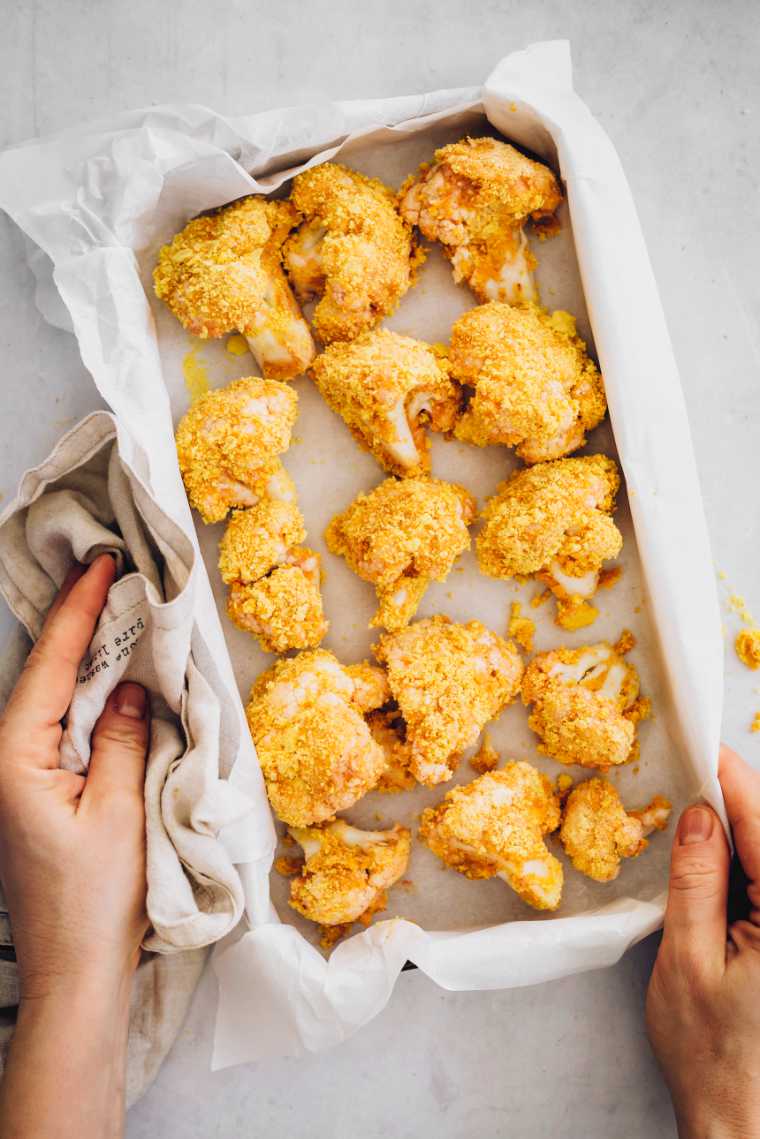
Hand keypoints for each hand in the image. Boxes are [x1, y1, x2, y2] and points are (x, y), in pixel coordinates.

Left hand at [0, 555, 148, 999]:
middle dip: (73, 622)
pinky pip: (59, 728)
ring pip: (49, 699)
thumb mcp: (119, 810)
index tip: (100, 566)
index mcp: (15, 760)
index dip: (77, 612)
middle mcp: (6, 762)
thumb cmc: (96, 899)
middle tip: (105, 571)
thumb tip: (129, 687)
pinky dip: (83, 696)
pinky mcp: (35, 793)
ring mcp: (18, 779)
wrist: (75, 970)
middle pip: (41, 676)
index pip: (50, 668)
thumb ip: (123, 739)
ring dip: (79, 656)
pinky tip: (105, 677)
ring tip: (107, 607)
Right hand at [647, 745, 759, 1138]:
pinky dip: (744, 866)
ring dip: (736, 834)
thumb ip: (697, 879)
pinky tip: (712, 863)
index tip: (697, 740)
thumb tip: (698, 812)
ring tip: (690, 821)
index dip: (729, 776)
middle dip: (730, 801)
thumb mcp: (688, 961)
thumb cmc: (714, 1057)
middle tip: (683, 777)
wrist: (744, 1127)